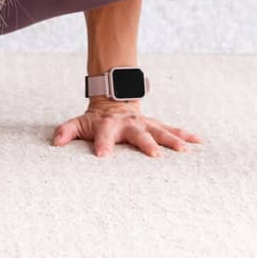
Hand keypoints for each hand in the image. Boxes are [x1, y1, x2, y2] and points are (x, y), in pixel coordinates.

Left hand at [51, 98, 203, 157]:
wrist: (114, 101)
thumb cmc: (95, 119)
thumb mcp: (78, 123)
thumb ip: (67, 131)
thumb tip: (56, 142)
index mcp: (109, 125)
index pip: (104, 135)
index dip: (103, 144)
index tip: (102, 156)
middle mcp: (130, 124)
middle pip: (139, 134)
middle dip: (146, 144)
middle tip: (154, 155)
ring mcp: (145, 124)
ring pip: (161, 131)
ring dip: (173, 140)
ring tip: (185, 150)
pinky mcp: (156, 125)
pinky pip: (173, 129)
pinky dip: (186, 135)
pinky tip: (200, 142)